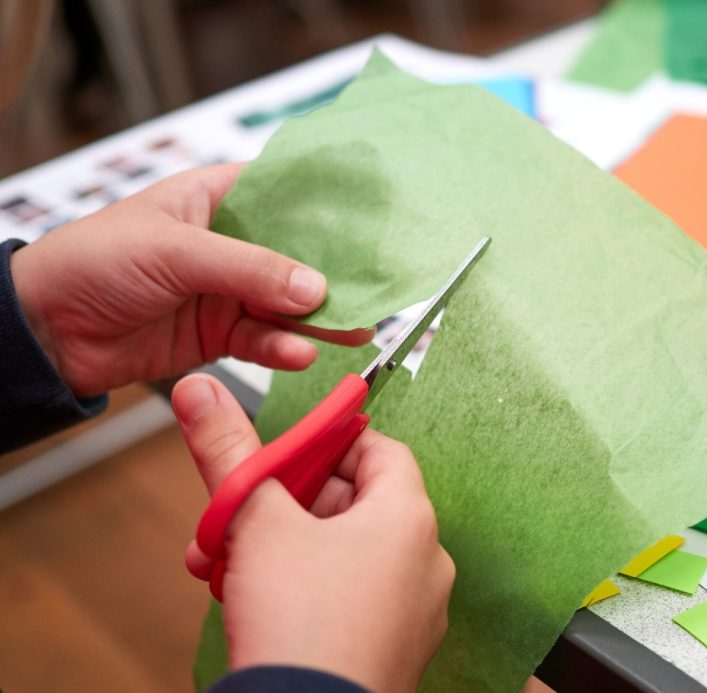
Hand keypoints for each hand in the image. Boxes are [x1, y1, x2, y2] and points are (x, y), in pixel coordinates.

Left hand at [9, 163, 372, 397]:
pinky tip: (302, 353)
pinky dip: (284, 348)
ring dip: (318, 318)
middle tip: (376, 288)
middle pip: (296, 254)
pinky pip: (263, 340)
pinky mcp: (219, 334)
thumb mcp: (175, 253)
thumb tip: (316, 288)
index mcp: (213, 198)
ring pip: (287, 303)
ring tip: (353, 329)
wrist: (44, 334)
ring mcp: (225, 291)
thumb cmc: (92, 263)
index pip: (283, 192)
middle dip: (334, 272)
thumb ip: (249, 269)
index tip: (374, 221)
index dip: (328, 206)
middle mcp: (227, 242)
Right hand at [172, 374, 454, 691]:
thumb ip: (229, 450)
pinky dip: (307, 593)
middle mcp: (425, 561)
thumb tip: (201, 392)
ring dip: (284, 550)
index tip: (284, 449)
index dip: (328, 442)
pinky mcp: (394, 650)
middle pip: (355, 504)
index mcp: (408, 518)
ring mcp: (415, 611)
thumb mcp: (255, 521)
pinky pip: (352, 602)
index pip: (379, 450)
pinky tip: (257, 605)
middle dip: (284, 505)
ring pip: (344, 557)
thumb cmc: (299, 622)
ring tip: (226, 564)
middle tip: (237, 513)